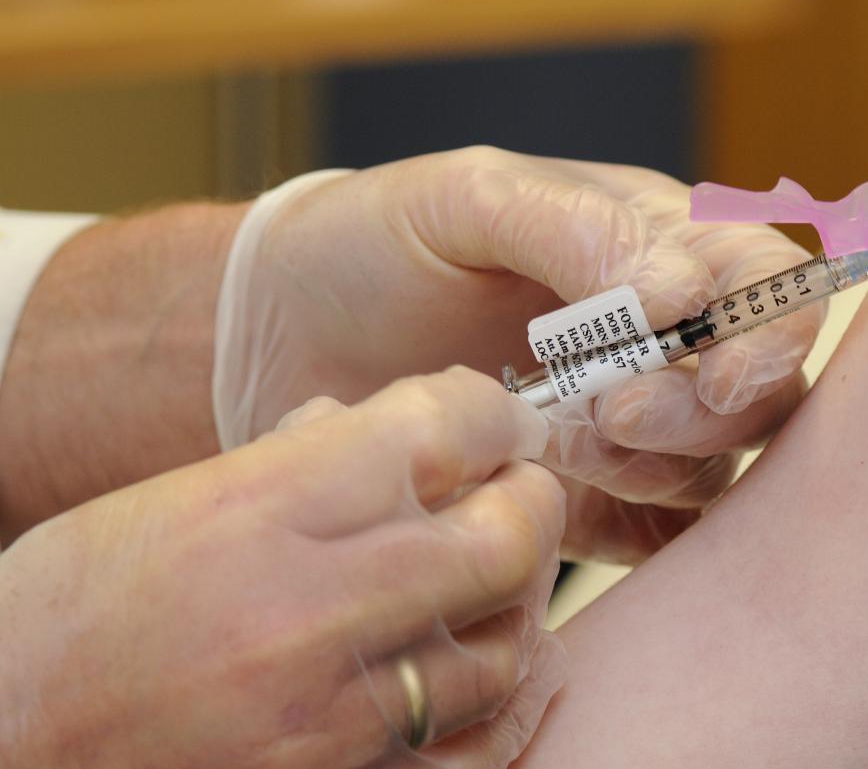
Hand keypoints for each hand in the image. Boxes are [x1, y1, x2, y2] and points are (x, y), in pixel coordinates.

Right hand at [0, 367, 565, 767]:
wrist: (4, 748)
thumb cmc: (67, 615)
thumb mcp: (170, 502)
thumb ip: (296, 461)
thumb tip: (387, 427)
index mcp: (259, 511)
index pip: (436, 432)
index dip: (492, 414)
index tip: (502, 420)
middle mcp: (305, 609)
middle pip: (500, 539)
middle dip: (533, 500)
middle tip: (525, 488)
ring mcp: (325, 710)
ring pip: (501, 648)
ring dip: (522, 600)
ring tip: (503, 573)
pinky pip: (466, 742)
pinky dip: (495, 695)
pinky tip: (484, 660)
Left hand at [214, 147, 823, 561]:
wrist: (281, 335)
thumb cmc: (378, 240)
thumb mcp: (467, 199)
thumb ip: (580, 229)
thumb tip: (684, 292)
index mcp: (658, 245)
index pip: (771, 284)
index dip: (775, 330)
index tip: (721, 367)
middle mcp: (663, 341)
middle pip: (759, 390)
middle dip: (704, 409)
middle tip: (616, 409)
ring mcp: (628, 428)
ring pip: (713, 467)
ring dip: (658, 466)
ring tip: (563, 442)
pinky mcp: (587, 501)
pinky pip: (656, 539)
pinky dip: (637, 535)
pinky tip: (570, 505)